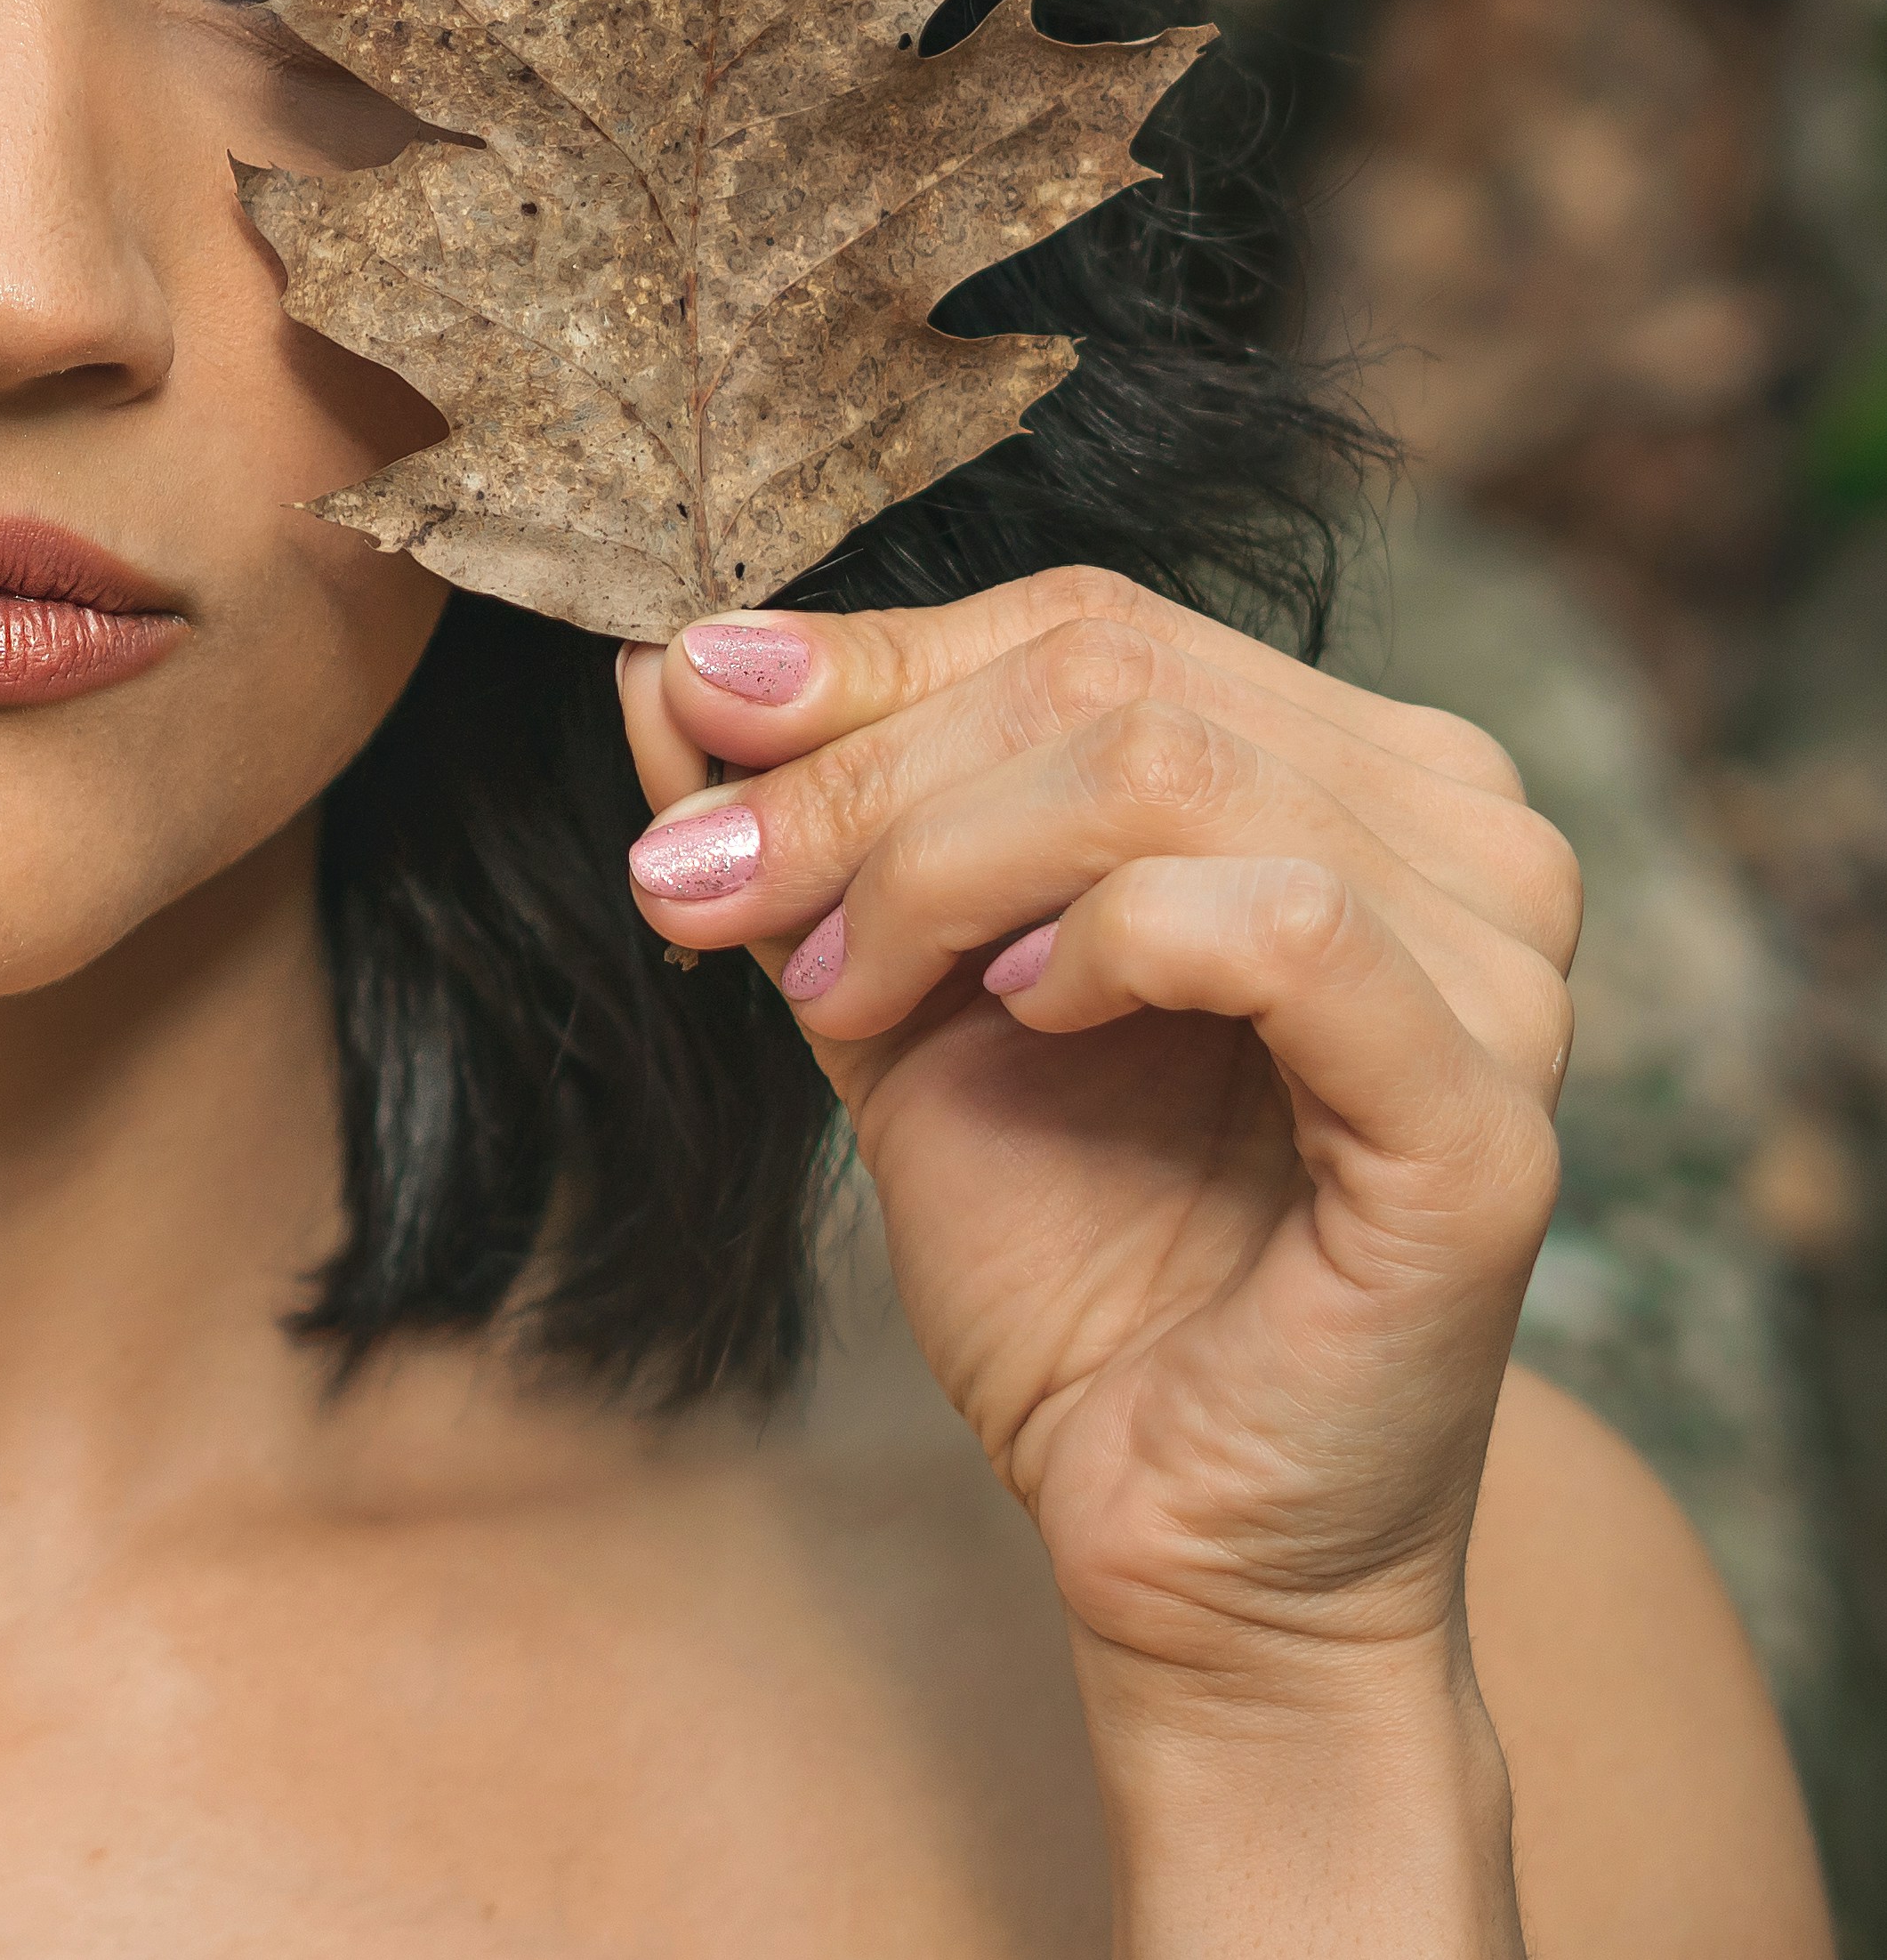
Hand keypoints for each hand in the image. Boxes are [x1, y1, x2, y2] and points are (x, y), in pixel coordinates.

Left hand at [615, 565, 1579, 1701]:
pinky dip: (1105, 942)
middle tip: (708, 890)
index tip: (688, 725)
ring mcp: (1499, 975)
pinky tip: (1023, 1013)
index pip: (1084, 628)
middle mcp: (1460, 837)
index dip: (865, 663)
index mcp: (1346, 770)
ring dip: (936, 866)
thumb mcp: (893, 988)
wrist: (1162, 1529)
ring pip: (1167, 770)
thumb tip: (658, 658)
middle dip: (858, 776)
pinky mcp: (1484, 1126)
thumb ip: (808, 825)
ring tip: (842, 988)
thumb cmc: (1066, 1256)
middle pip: (1105, 682)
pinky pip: (1282, 923)